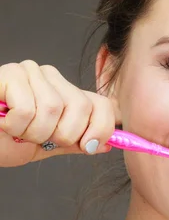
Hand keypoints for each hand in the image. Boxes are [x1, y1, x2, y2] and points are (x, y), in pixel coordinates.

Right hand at [0, 60, 120, 166]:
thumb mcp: (46, 146)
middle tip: (37, 138)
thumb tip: (107, 144)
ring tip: (16, 131)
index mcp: (66, 94)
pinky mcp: (11, 74)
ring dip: (33, 132)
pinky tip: (3, 122)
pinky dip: (15, 126)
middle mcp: (52, 78)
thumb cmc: (3, 141)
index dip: (101, 128)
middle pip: (82, 107)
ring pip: (54, 109)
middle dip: (62, 135)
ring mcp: (31, 72)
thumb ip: (75, 143)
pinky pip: (28, 109)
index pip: (101, 104)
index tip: (89, 147)